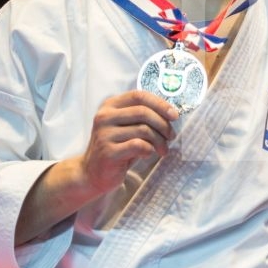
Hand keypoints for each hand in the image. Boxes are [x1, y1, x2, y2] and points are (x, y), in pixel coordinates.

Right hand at [14, 91, 178, 243]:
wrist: (92, 172)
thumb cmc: (117, 148)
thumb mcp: (127, 127)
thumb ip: (142, 117)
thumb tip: (171, 113)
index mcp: (110, 106)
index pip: (138, 95)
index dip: (160, 103)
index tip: (174, 115)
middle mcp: (104, 116)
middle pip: (143, 112)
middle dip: (163, 124)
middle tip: (171, 136)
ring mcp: (104, 134)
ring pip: (143, 130)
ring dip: (159, 141)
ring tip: (162, 150)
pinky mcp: (108, 151)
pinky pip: (138, 145)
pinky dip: (149, 150)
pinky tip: (148, 154)